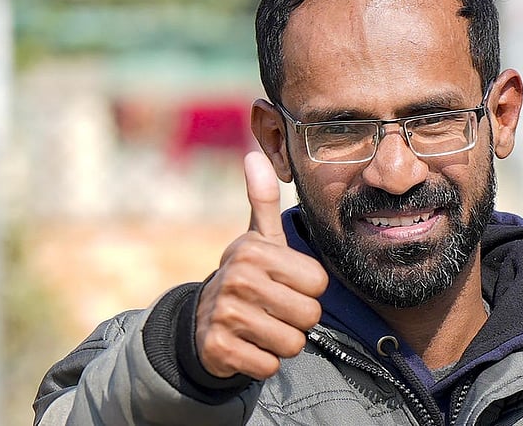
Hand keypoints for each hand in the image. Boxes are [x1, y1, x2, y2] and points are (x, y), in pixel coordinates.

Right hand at [195, 151, 328, 379]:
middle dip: (298, 319)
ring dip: (282, 342)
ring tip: (262, 326)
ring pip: (292, 344)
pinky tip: (248, 346)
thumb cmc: (248, 276)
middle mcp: (237, 278)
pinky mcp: (217, 350)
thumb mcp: (259, 238)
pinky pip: (270, 366)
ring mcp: (224, 315)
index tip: (284, 284)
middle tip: (274, 309)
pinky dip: (264, 363)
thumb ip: (264, 200)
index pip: (318, 283)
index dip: (308, 289)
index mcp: (253, 249)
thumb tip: (254, 156)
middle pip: (309, 315)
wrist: (203, 321)